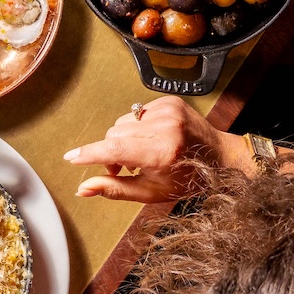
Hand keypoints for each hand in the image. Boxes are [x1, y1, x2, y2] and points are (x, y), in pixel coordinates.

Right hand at [63, 96, 249, 202]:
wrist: (222, 156)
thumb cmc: (188, 179)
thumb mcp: (151, 192)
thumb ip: (115, 189)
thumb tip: (83, 189)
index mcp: (162, 153)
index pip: (114, 149)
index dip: (90, 154)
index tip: (71, 157)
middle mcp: (165, 128)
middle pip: (114, 134)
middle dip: (111, 151)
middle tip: (122, 168)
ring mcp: (168, 111)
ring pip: (122, 122)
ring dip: (123, 137)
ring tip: (139, 152)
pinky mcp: (169, 101)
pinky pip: (135, 112)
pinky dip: (137, 126)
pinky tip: (152, 137)